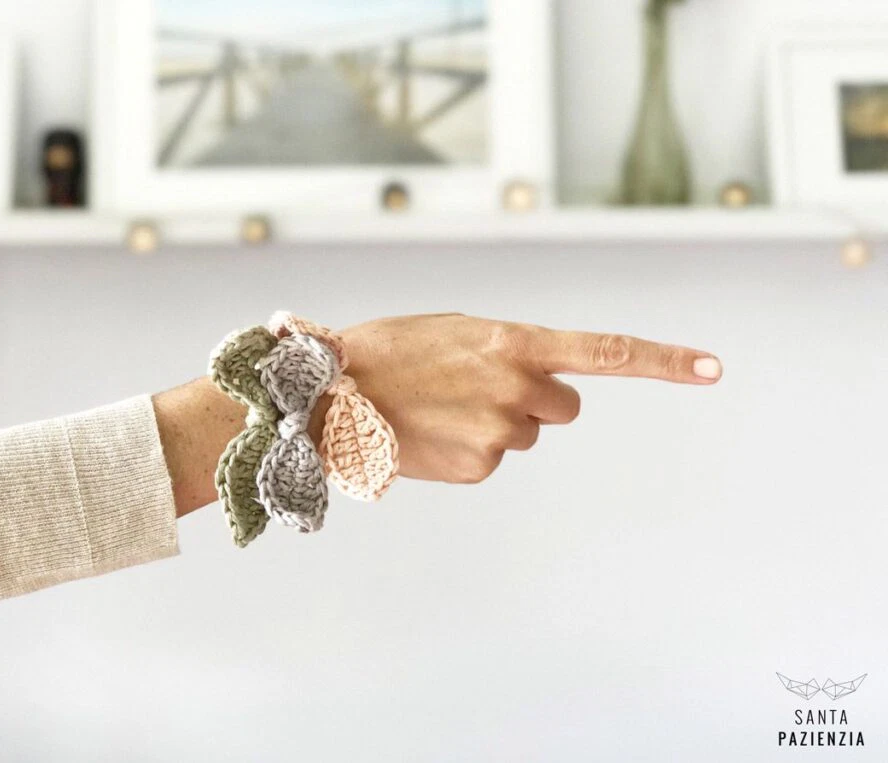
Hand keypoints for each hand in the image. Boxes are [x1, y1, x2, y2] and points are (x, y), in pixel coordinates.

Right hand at [334, 313, 721, 483]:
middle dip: (534, 400)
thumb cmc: (388, 352)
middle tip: (478, 390)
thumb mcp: (456, 332)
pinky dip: (469, 450)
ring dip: (494, 423)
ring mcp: (499, 433)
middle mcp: (517, 387)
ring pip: (524, 435)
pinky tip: (431, 435)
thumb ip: (508, 350)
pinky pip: (493, 460)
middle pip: (563, 407)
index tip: (712, 368)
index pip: (606, 352)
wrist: (328, 396)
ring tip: (440, 410)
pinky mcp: (479, 469)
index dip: (664, 360)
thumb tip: (540, 385)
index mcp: (513, 342)